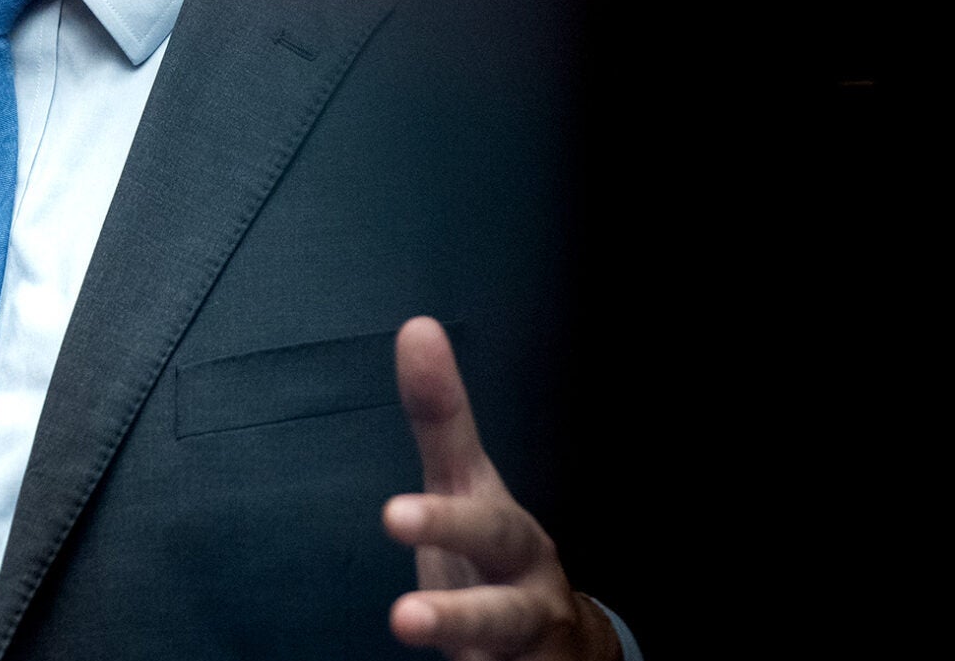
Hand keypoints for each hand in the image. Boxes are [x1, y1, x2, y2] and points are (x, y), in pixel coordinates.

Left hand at [383, 317, 618, 660]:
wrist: (561, 641)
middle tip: (402, 617)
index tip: (392, 515)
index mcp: (514, 543)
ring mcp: (526, 655)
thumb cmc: (495, 551)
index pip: (485, 527)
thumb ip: (441, 418)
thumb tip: (417, 327)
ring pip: (501, 658)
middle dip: (458, 615)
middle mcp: (530, 603)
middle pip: (502, 613)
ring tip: (409, 638)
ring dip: (462, 655)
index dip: (444, 521)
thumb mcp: (468, 485)